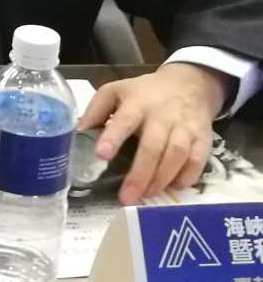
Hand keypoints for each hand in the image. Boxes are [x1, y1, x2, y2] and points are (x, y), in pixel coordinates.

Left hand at [77, 63, 228, 204]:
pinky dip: (187, 176)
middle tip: (126, 197)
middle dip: (139, 174)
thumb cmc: (144, 92)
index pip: (124, 120)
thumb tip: (78, 134)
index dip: (113, 137)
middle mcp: (162, 116)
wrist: (189, 84)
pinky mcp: (203, 138)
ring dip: (161, 179)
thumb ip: (96, 111)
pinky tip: (174, 187)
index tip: (101, 156)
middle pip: (153, 146)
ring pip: (176, 155)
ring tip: (145, 196)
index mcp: (136, 103)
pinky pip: (198, 160)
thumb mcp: (115, 91)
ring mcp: (185, 127)